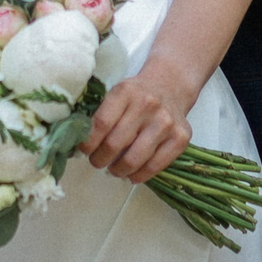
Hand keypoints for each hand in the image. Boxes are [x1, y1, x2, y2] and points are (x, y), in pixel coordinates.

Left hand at [84, 61, 196, 182]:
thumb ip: (101, 114)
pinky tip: (131, 174)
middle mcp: (147, 105)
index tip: (84, 151)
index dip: (88, 143)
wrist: (171, 85)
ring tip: (113, 169)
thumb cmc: (137, 94)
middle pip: (115, 144)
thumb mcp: (117, 93)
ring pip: (134, 159)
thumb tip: (80, 143)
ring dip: (118, 170)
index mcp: (126, 92)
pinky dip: (139, 176)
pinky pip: (155, 166)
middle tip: (97, 162)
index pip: (101, 123)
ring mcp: (166, 122)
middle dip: (100, 159)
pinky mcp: (181, 138)